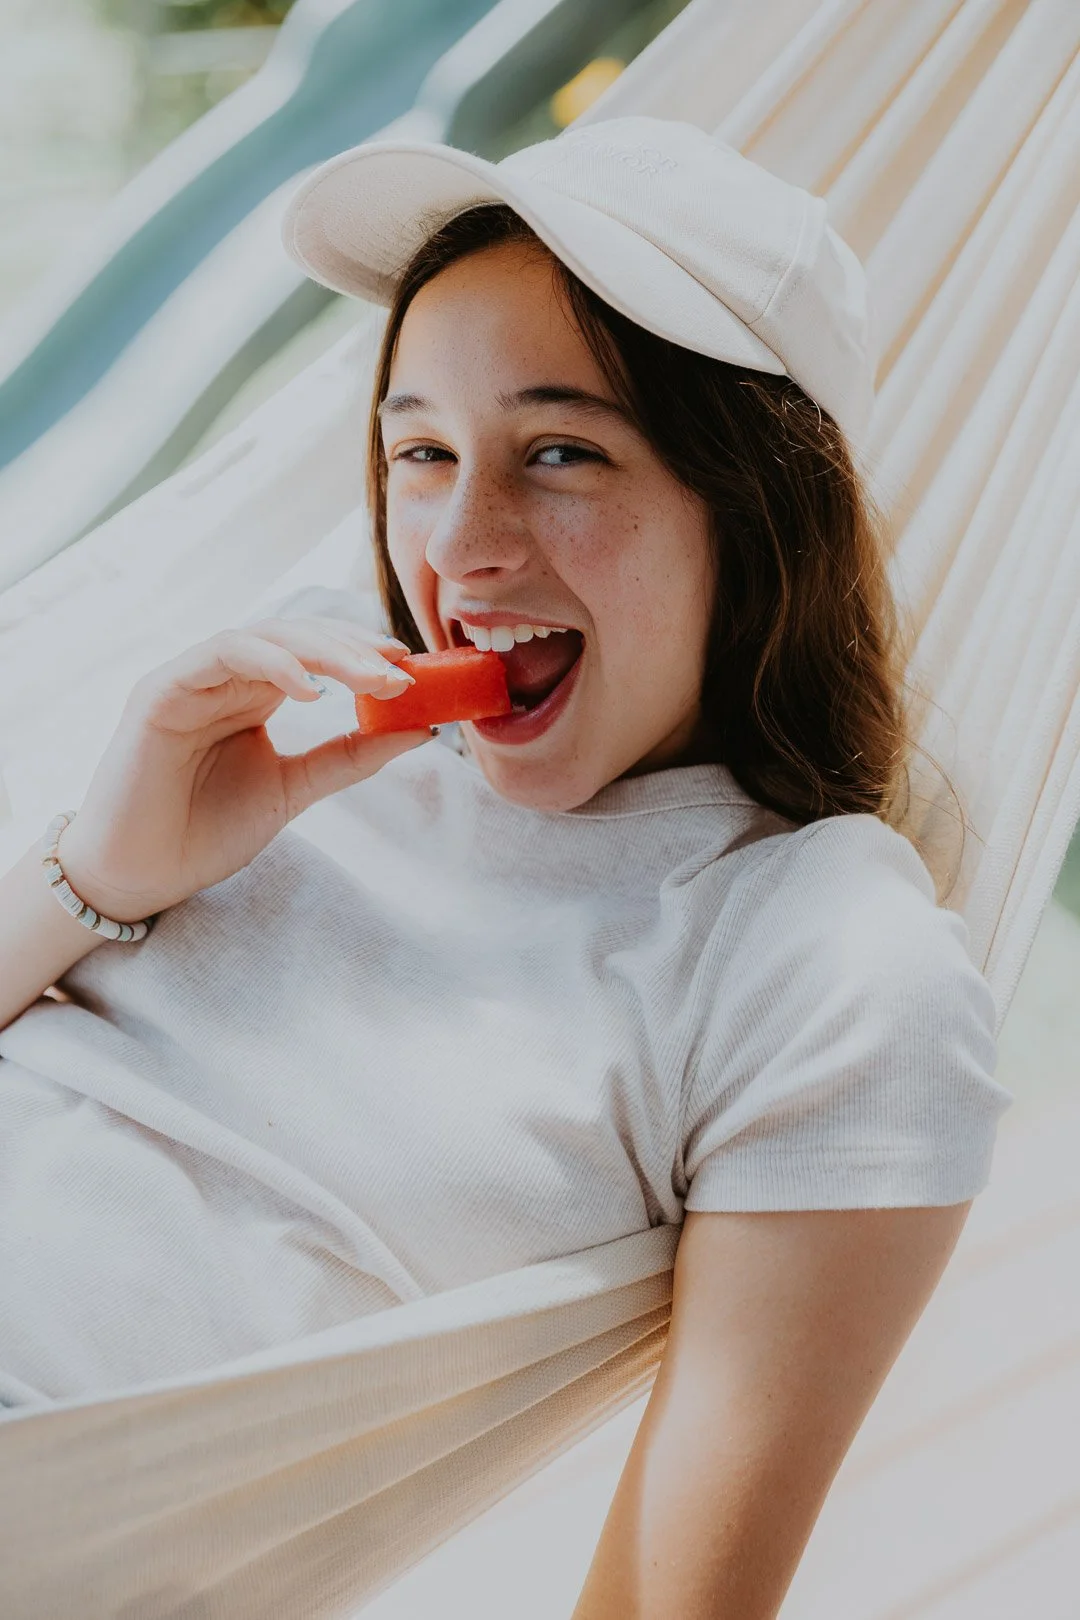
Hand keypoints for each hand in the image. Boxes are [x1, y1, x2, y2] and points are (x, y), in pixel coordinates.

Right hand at [54, 616, 428, 921]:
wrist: (142, 875)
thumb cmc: (206, 831)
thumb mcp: (294, 789)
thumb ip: (349, 756)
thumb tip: (421, 729)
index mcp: (255, 694)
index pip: (316, 652)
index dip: (364, 654)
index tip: (411, 672)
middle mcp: (225, 677)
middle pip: (298, 636)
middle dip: (356, 649)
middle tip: (402, 671)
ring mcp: (192, 678)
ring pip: (267, 635)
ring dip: (326, 651)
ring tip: (372, 677)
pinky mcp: (161, 690)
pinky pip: (222, 653)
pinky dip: (271, 662)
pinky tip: (311, 689)